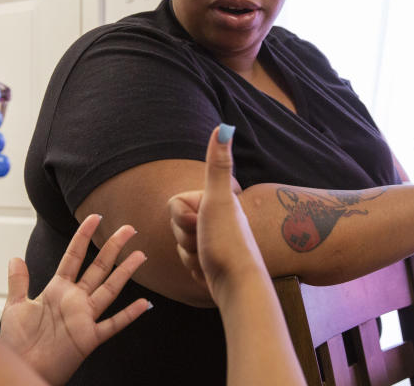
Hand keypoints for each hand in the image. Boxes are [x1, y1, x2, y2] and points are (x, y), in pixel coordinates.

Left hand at [0, 214, 148, 384]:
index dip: (83, 237)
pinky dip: (128, 315)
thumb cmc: (18, 342)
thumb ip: (18, 282)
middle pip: (98, 268)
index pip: (73, 256)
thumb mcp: (15, 306)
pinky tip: (144, 304)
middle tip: (129, 229)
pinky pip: (112, 324)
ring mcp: (84, 318)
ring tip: (140, 256)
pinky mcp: (89, 338)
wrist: (21, 366)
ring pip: (110, 290)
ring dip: (125, 273)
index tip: (95, 218)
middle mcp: (74, 300)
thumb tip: (15, 258)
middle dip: (113, 247)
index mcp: (57, 289)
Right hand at [167, 124, 266, 303]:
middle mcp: (218, 215)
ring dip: (189, 254)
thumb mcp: (218, 200)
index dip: (183, 217)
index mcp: (217, 199)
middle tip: (207, 242)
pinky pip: (187, 260)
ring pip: (180, 243)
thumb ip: (217, 164)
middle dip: (186, 237)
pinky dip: (194, 267)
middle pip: (177, 223)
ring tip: (209, 257)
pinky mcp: (212, 258)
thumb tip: (224, 126)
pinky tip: (208, 269)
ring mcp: (215, 237)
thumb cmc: (228, 243)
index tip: (203, 224)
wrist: (238, 287)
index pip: (175, 204)